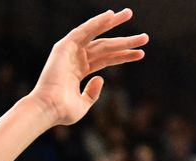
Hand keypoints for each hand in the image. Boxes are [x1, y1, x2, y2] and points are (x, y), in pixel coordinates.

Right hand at [28, 8, 146, 126]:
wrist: (49, 108)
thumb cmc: (63, 111)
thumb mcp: (83, 105)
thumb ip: (92, 93)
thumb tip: (101, 78)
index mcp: (79, 72)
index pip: (106, 60)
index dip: (123, 56)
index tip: (141, 53)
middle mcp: (75, 59)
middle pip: (105, 46)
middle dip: (125, 40)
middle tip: (145, 37)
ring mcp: (70, 52)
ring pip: (97, 35)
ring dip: (112, 23)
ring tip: (129, 14)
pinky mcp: (65, 46)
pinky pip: (84, 30)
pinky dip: (97, 22)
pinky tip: (111, 15)